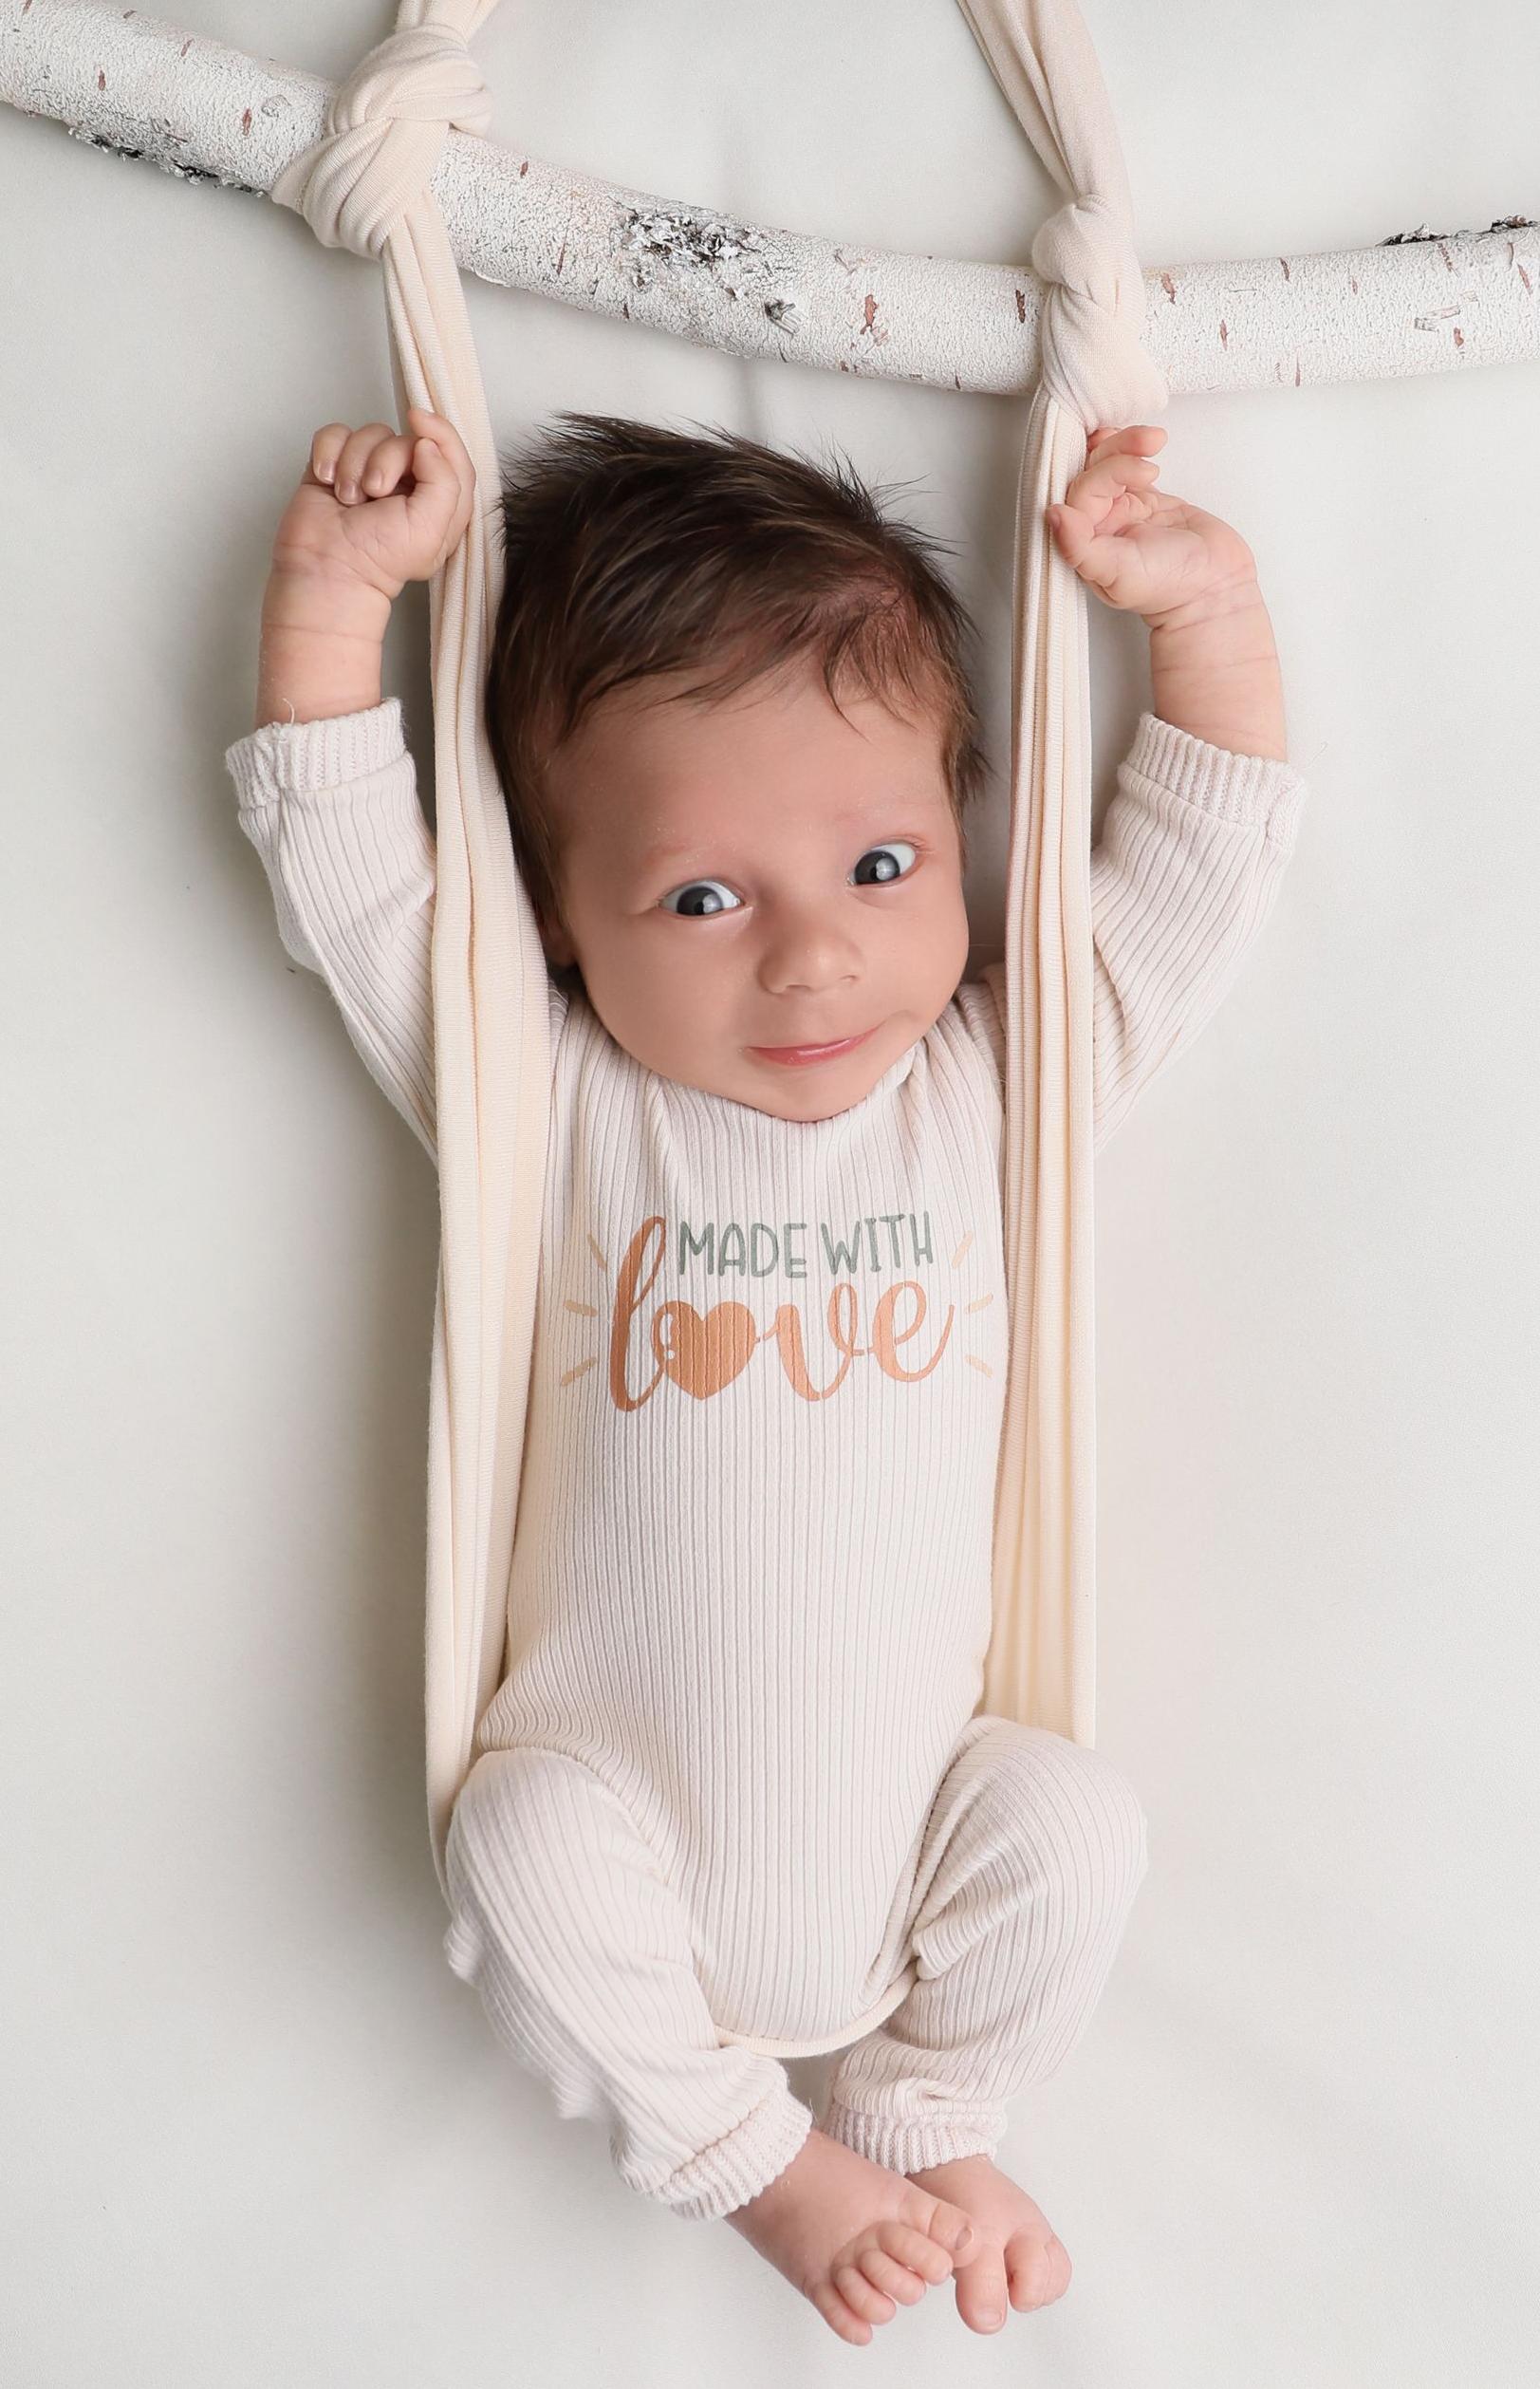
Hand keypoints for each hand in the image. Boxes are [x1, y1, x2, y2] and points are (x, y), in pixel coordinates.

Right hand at [268, 406, 476, 603]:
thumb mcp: (430, 529)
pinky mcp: (337, 466)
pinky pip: (335, 433)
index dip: (439, 430)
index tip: (418, 421)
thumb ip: (444, 481)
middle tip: (375, 494)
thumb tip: (426, 443)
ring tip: (349, 499)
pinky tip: (327, 482)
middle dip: (386, 461)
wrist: (326, 569)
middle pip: (406, 439)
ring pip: (370, 433)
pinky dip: (328, 453)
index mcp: (438, 501)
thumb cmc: (379, 560)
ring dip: (354, 464)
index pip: (450, 452)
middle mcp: (407, 484)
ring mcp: (369, 473)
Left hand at [1046, 425, 1257, 625]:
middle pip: (1093, 471)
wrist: (1214, 588)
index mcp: (1085, 542)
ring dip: (1127, 444)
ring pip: (1110, 464)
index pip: (1081, 492)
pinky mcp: (1146, 499)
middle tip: (1149, 442)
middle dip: (1118, 450)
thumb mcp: (1117, 573)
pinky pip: (1129, 467)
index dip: (1106, 472)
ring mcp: (1123, 509)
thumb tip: (1054, 515)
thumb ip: (1080, 547)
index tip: (1141, 471)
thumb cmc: (1168, 589)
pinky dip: (1131, 449)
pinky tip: (1142, 440)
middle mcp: (1099, 524)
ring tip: (1154, 439)